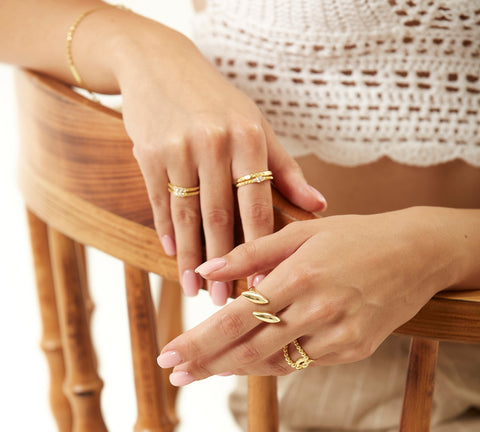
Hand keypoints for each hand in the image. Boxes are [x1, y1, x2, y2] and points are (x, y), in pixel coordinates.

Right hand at [111, 17, 325, 303]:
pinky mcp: (148, 153)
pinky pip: (160, 202)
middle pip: (219, 218)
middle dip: (224, 265)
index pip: (258, 204)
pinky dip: (167, 233)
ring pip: (186, 216)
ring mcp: (178, 148)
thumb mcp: (257, 127)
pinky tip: (174, 257)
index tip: (264, 283)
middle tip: (227, 304)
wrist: (160, 65)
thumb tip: (319, 206)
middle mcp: (214, 143)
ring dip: (191, 259)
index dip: (262, 248)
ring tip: (195, 291)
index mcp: (249, 138)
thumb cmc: (218, 103)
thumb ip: (285, 169)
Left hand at [157, 208, 458, 385]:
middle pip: (249, 349)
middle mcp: (318, 310)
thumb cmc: (354, 236)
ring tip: (203, 370)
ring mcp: (339, 336)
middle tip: (175, 374)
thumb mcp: (302, 231)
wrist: (416, 253)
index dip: (199, 340)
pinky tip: (248, 361)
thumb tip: (207, 269)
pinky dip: (271, 363)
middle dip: (206, 364)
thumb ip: (251, 252)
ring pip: (274, 362)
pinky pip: (302, 362)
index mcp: (300, 275)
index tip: (169, 355)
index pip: (237, 317)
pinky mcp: (354, 350)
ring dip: (234, 368)